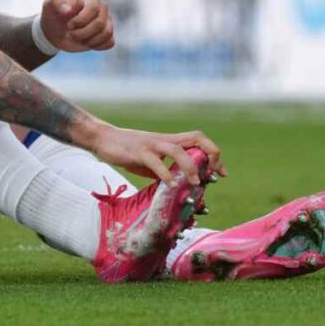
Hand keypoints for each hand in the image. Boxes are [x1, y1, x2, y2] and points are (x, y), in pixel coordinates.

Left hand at [40, 0, 114, 52]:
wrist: (55, 31)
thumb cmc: (54, 15)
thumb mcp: (50, 5)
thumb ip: (56, 2)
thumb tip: (68, 10)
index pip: (93, 9)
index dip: (81, 20)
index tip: (69, 25)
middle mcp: (102, 9)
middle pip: (99, 23)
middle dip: (82, 33)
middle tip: (71, 34)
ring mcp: (106, 22)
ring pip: (106, 33)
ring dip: (89, 40)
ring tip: (78, 39)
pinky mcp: (107, 36)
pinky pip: (110, 42)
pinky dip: (97, 46)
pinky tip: (86, 43)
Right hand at [91, 126, 226, 186]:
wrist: (103, 138)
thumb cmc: (128, 151)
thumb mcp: (150, 162)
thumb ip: (165, 171)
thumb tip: (178, 187)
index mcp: (169, 141)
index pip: (199, 140)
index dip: (214, 154)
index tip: (220, 173)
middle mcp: (165, 140)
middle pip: (197, 138)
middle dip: (211, 155)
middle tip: (214, 175)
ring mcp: (152, 145)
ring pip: (178, 150)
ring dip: (190, 167)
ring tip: (195, 183)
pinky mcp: (139, 152)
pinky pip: (155, 162)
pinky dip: (165, 174)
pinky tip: (169, 186)